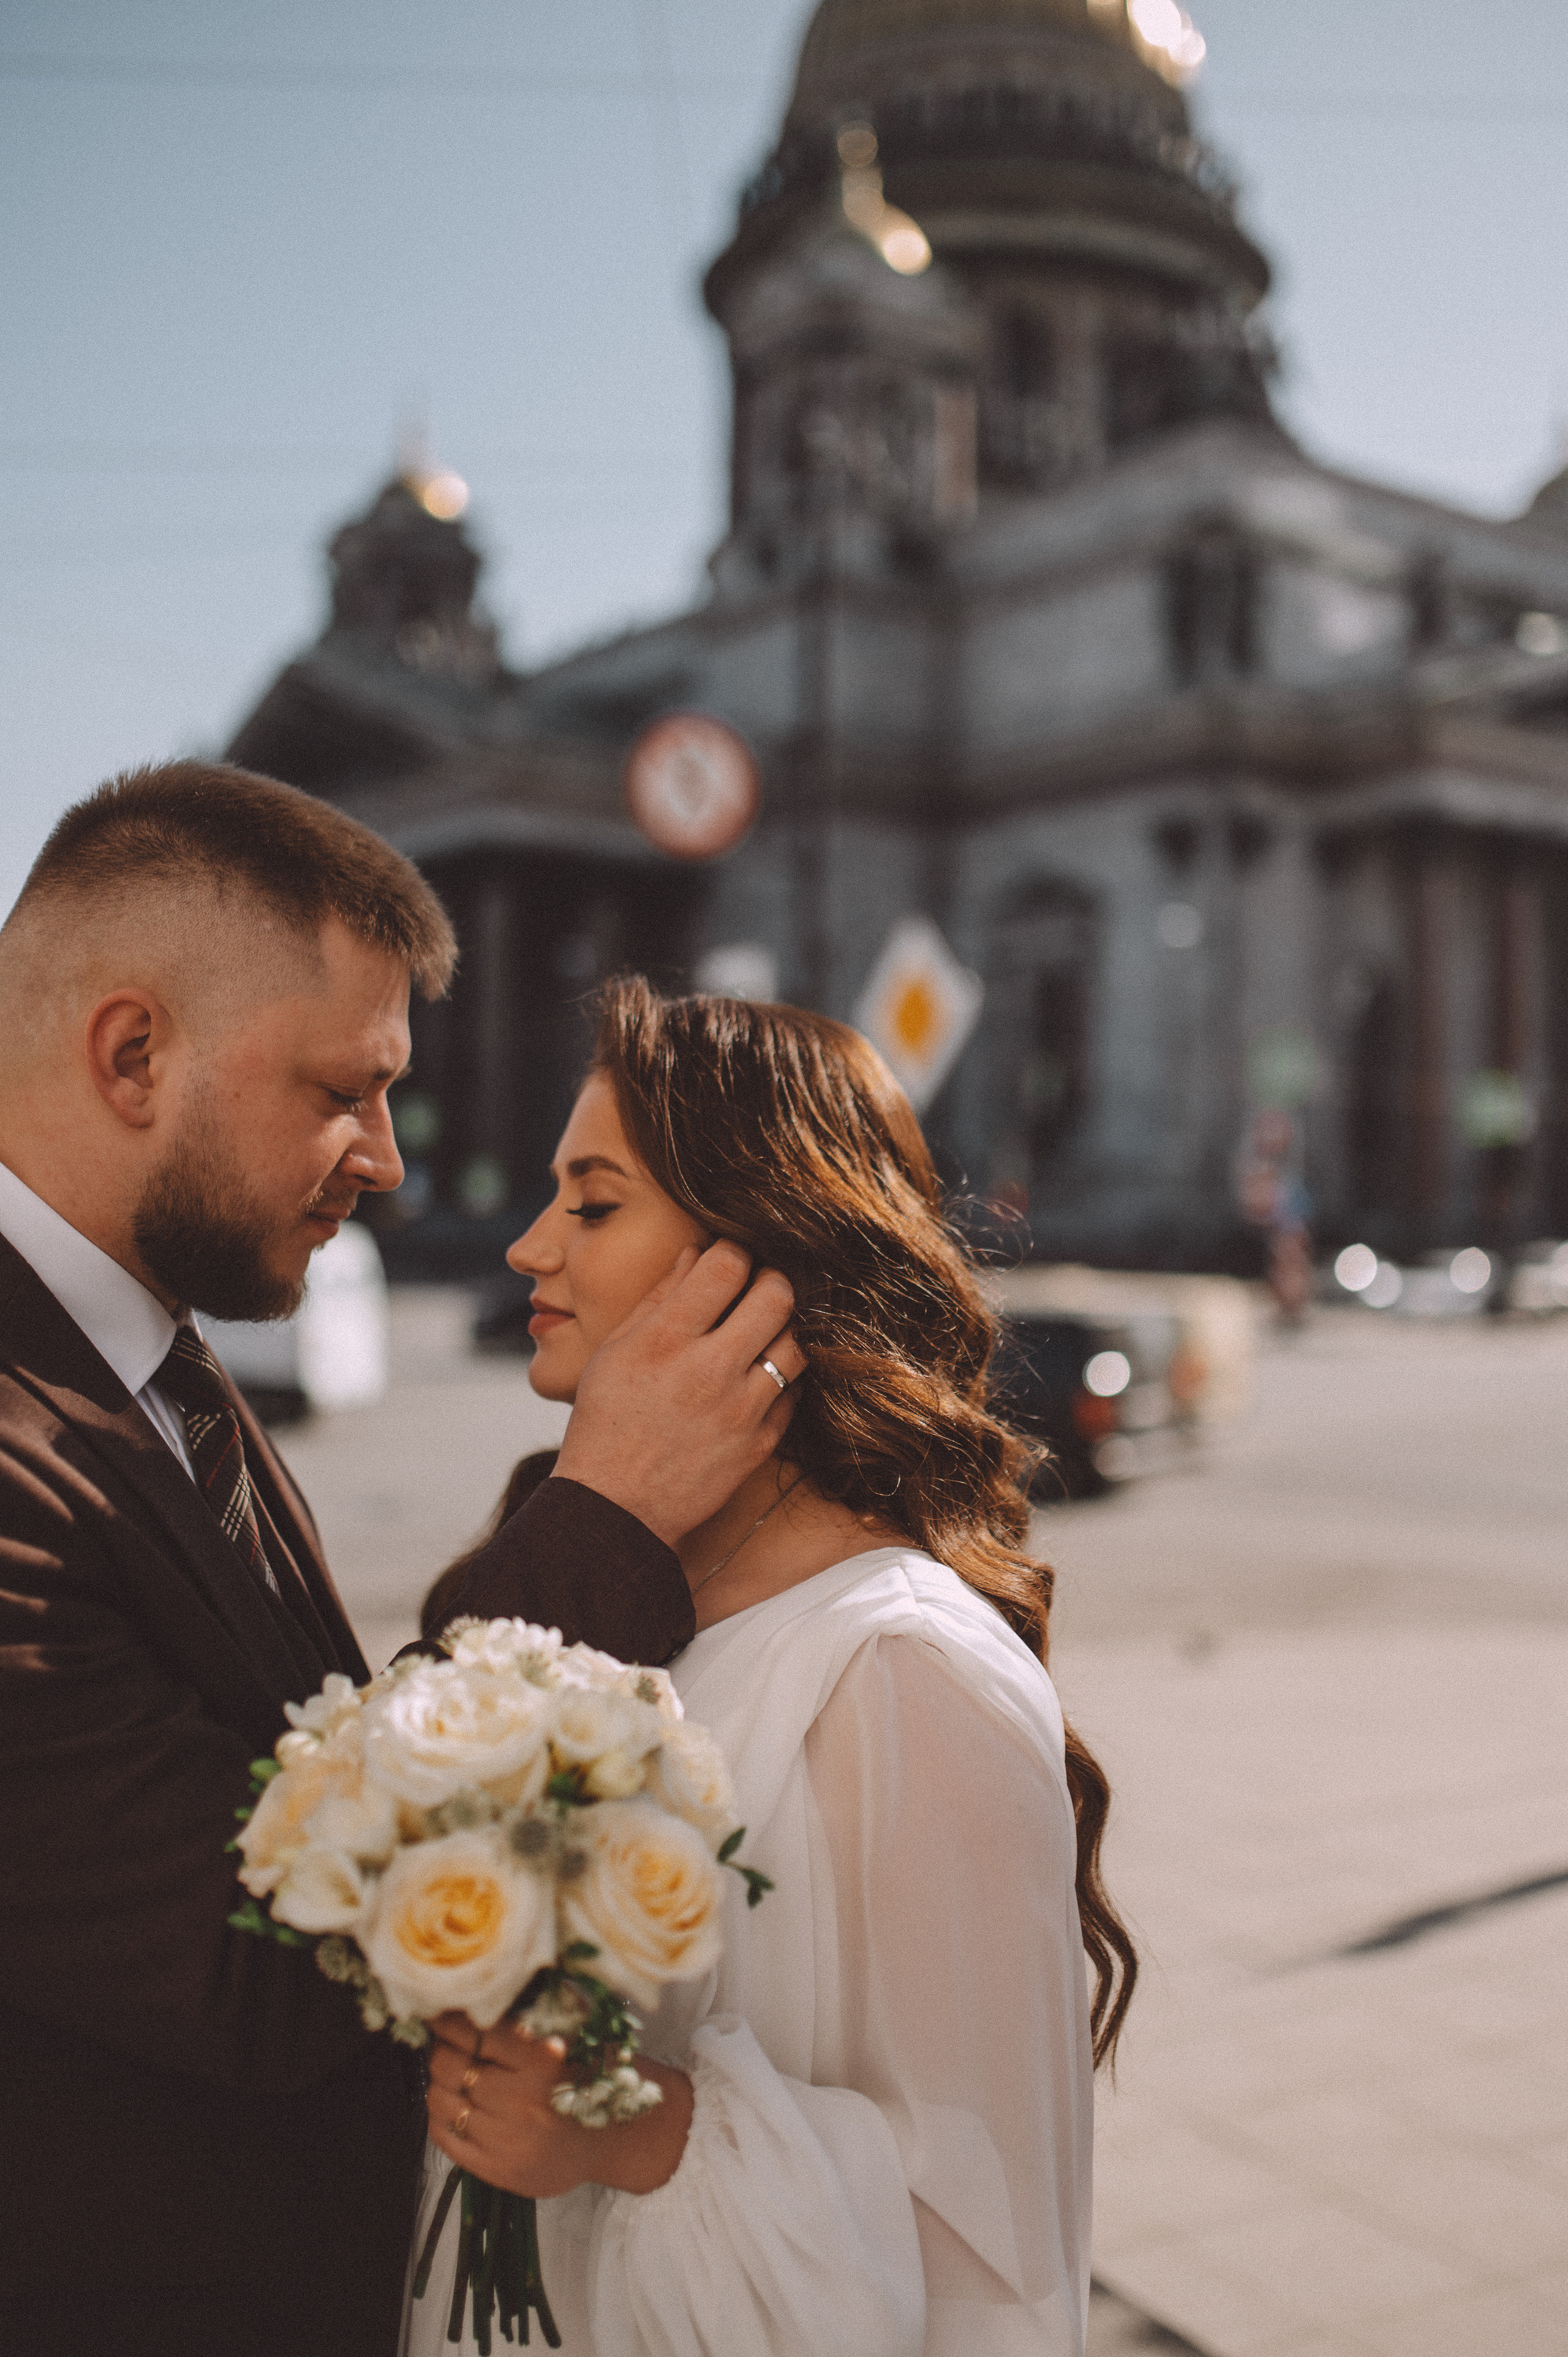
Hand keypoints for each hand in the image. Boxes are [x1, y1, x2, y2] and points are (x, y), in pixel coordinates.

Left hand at [426, 2014, 693, 2198]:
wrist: (613, 2139)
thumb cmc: (588, 2077)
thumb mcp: (571, 2034)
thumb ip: (532, 2012)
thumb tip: (484, 1990)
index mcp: (540, 2060)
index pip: (475, 2033)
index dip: (449, 2021)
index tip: (439, 2013)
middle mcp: (521, 2101)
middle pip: (451, 2066)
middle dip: (440, 2050)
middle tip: (443, 2043)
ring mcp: (506, 2140)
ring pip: (442, 2101)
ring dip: (439, 2083)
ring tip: (450, 2075)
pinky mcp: (496, 2169)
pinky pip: (445, 2139)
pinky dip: (440, 2117)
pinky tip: (453, 2105)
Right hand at [552, 1241, 806, 1547]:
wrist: (614, 1508)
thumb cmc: (605, 1423)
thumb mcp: (614, 1352)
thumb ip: (659, 1298)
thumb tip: (694, 1253)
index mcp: (665, 1340)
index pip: (727, 1265)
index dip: (734, 1249)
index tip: (730, 1256)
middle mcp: (708, 1370)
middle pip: (776, 1295)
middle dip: (771, 1280)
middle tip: (757, 1287)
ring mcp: (740, 1411)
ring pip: (796, 1344)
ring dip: (782, 1330)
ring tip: (760, 1333)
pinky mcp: (759, 1444)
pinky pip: (795, 1394)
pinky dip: (782, 1380)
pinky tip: (758, 1378)